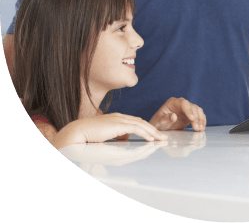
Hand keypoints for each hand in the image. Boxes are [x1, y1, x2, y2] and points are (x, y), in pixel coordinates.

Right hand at [52, 113, 167, 149]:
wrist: (77, 133)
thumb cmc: (87, 137)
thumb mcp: (106, 138)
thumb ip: (116, 137)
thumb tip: (126, 140)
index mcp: (115, 120)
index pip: (135, 123)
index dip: (146, 129)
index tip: (153, 136)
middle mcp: (119, 117)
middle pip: (141, 122)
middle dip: (153, 130)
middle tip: (163, 137)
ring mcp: (119, 119)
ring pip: (141, 124)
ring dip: (153, 132)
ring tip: (161, 139)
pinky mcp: (118, 124)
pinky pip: (136, 128)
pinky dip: (145, 133)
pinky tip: (151, 139)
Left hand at [149, 97, 205, 130]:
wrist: (160, 126)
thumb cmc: (158, 123)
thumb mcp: (159, 121)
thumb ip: (166, 118)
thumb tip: (174, 116)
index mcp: (173, 102)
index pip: (183, 103)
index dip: (189, 110)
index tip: (192, 119)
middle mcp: (181, 104)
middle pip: (192, 107)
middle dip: (196, 118)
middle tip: (197, 128)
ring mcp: (187, 109)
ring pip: (197, 110)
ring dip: (200, 120)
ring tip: (200, 129)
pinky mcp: (191, 115)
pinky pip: (199, 115)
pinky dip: (202, 121)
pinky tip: (202, 127)